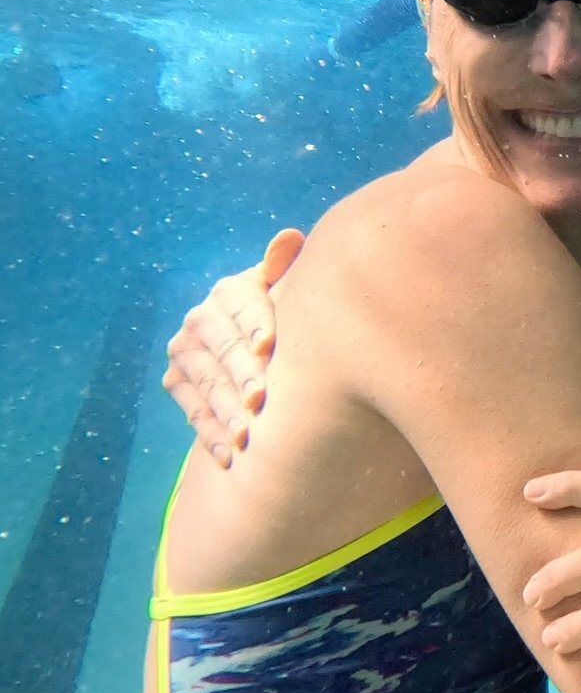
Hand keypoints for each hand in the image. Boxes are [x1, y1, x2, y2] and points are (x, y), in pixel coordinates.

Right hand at [162, 229, 303, 467]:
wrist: (251, 344)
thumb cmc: (282, 314)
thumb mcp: (284, 291)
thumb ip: (284, 269)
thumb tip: (291, 237)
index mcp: (230, 292)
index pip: (238, 302)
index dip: (254, 321)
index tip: (269, 344)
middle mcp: (200, 320)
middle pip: (220, 347)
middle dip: (240, 374)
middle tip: (261, 398)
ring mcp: (184, 353)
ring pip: (205, 383)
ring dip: (225, 410)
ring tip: (246, 434)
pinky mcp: (177, 384)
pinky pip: (192, 411)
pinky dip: (211, 435)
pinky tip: (229, 455)